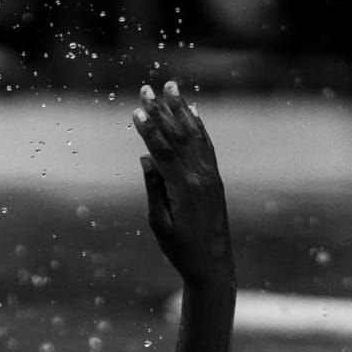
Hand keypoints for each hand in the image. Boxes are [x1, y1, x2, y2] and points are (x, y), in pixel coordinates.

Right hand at [134, 81, 232, 286]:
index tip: (136, 110)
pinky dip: (199, 126)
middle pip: (179, 136)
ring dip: (181, 109)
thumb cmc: (181, 249)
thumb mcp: (160, 223)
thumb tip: (147, 157)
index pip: (163, 150)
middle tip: (147, 88)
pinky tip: (193, 111)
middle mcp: (201, 176)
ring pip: (195, 135)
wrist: (213, 264)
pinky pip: (207, 145)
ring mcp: (211, 176)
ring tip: (171, 86)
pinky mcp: (215, 179)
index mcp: (184, 188)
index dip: (149, 129)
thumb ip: (154, 189)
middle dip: (162, 110)